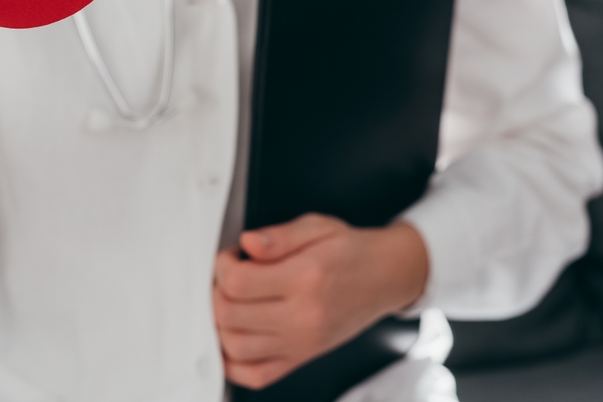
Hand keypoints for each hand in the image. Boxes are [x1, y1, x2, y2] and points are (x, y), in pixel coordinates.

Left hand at [213, 214, 427, 389]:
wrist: (386, 277)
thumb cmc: (351, 252)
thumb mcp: (317, 227)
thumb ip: (279, 235)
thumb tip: (248, 243)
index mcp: (305, 279)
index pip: (238, 282)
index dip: (223, 265)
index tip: (231, 257)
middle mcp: (303, 317)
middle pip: (229, 314)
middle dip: (217, 291)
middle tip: (229, 276)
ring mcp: (302, 343)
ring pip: (235, 346)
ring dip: (220, 323)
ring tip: (231, 302)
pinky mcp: (301, 358)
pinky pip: (255, 375)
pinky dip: (233, 361)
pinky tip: (234, 336)